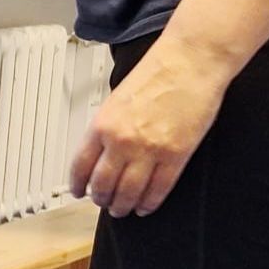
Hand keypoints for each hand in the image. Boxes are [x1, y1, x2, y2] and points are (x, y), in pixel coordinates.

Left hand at [70, 39, 234, 216]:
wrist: (191, 60)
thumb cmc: (158, 72)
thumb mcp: (117, 100)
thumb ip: (106, 129)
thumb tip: (100, 154)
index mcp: (102, 125)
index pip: (80, 167)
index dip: (77, 185)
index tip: (78, 192)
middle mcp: (121, 141)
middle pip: (102, 186)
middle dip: (101, 199)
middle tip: (103, 203)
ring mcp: (148, 151)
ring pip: (128, 193)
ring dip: (122, 206)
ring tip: (122, 209)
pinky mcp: (175, 155)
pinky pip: (158, 190)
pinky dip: (149, 203)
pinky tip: (145, 206)